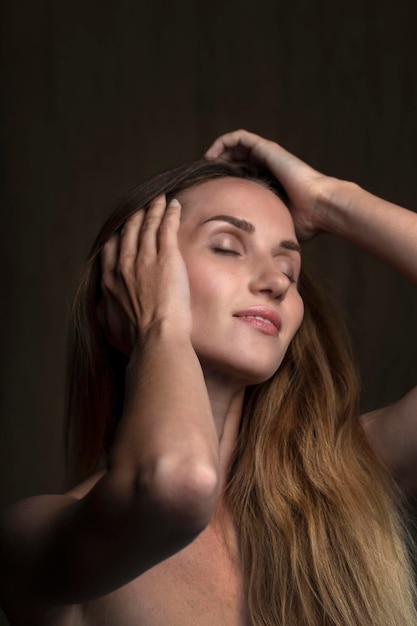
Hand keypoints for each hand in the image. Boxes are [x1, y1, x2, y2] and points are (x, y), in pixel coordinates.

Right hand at [98, 196, 190, 355]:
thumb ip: (104, 313)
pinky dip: (169, 213)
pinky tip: (173, 204)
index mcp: (110, 280)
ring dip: (153, 209)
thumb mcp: (109, 327)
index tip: (123, 228)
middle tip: (142, 206)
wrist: (156, 339)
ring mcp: (146, 258)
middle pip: (129, 231)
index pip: (112, 248)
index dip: (118, 234)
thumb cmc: (136, 340)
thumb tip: (102, 309)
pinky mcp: (167, 257)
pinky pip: (167, 227)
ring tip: (158, 198)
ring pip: (148, 225)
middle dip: (135, 215)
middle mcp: (125, 264)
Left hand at [205, 129, 337, 239]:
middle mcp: (268, 166)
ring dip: (218, 151)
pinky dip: (223, 142)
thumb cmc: (305, 221)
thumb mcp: (276, 226)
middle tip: (204, 177)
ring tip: (204, 163)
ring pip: (236, 146)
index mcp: (270, 182)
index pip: (243, 175)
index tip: (211, 191)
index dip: (226, 179)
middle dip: (219, 165)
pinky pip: (240, 137)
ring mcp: (267, 156)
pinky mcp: (267, 149)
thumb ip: (265, 232)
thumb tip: (253, 253)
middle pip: (237, 158)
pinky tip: (211, 155)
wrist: (319, 207)